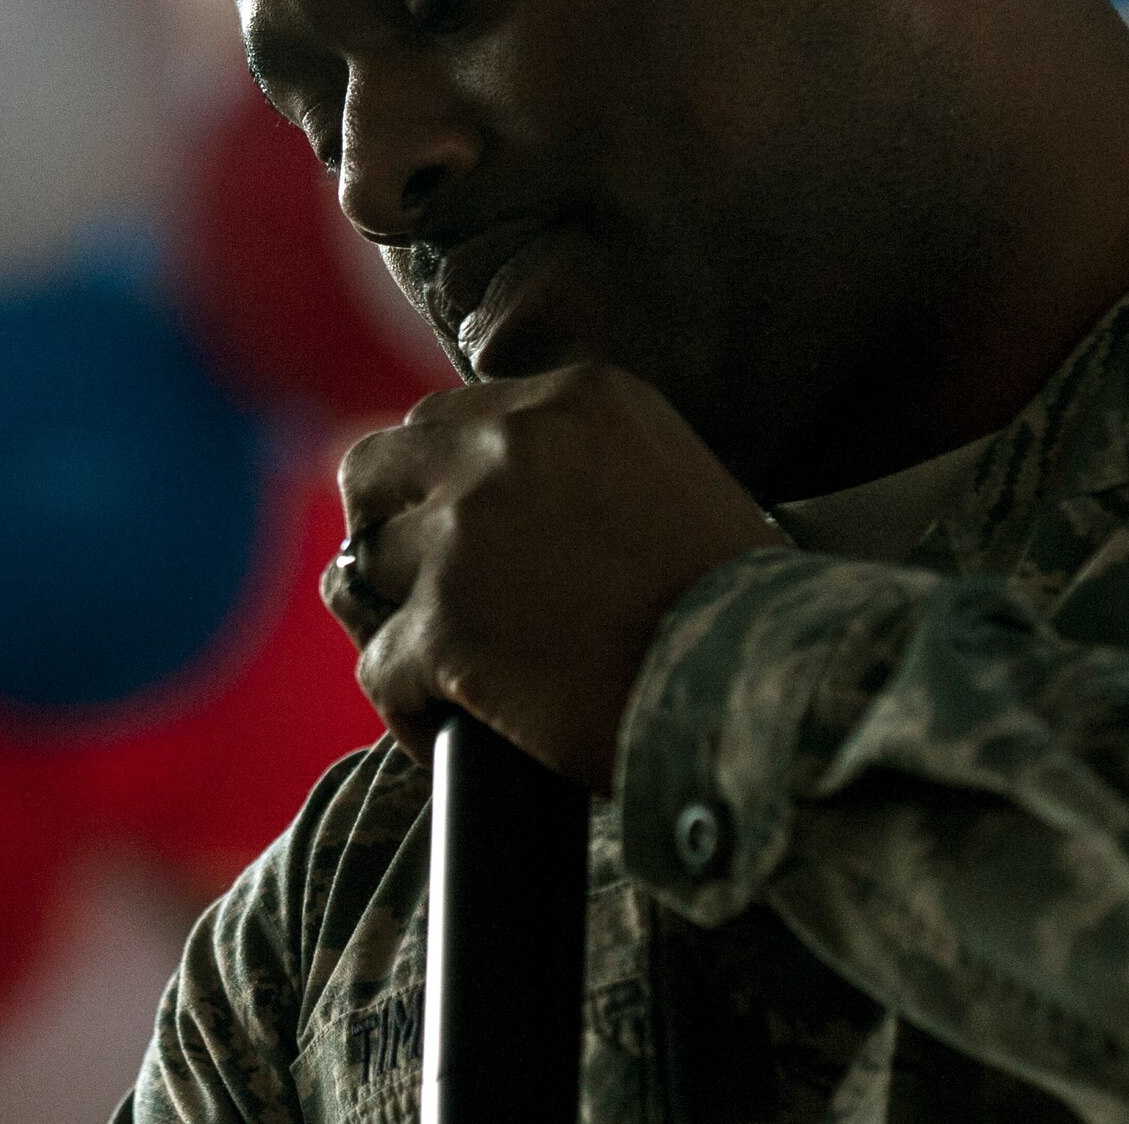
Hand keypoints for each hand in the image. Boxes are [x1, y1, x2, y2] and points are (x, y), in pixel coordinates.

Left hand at [326, 362, 788, 790]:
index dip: (439, 481)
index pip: (445, 417)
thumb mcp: (670, 474)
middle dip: (387, 527)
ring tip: (445, 670)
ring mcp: (465, 533)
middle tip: (419, 585)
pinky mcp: (443, 625)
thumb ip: (581, 460)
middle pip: (376, 468)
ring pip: (369, 571)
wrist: (760, 682)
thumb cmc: (736, 598)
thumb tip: (512, 502)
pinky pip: (380, 666)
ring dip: (401, 619)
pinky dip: (407, 706)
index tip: (457, 530)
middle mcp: (507, 445)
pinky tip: (447, 730)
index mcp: (573, 398)